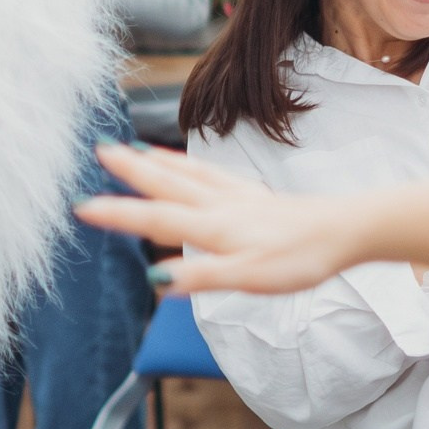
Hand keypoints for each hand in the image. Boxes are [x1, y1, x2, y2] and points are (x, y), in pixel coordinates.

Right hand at [78, 143, 361, 294]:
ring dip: (158, 163)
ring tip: (132, 150)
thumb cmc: (300, 258)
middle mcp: (220, 205)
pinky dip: (190, 165)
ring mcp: (239, 197)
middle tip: (100, 149)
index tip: (82, 206)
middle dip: (131, 170)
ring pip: (188, 174)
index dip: (118, 213)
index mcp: (214, 227)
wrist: (345, 231)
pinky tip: (187, 166)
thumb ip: (202, 275)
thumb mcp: (250, 277)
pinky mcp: (256, 196)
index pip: (156, 218)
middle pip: (167, 184)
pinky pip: (211, 174)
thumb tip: (156, 279)